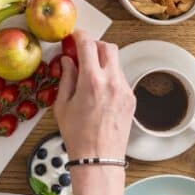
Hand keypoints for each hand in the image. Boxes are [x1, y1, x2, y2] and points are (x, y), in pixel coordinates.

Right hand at [54, 30, 135, 159]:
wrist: (99, 158)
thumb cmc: (78, 136)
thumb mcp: (62, 105)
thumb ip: (66, 78)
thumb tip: (68, 62)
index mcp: (92, 81)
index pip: (88, 45)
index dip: (80, 36)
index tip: (74, 36)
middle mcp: (112, 82)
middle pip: (108, 47)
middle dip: (95, 45)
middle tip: (83, 52)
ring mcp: (125, 90)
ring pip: (116, 63)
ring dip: (103, 62)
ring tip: (89, 76)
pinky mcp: (131, 99)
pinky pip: (121, 79)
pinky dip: (110, 77)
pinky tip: (99, 92)